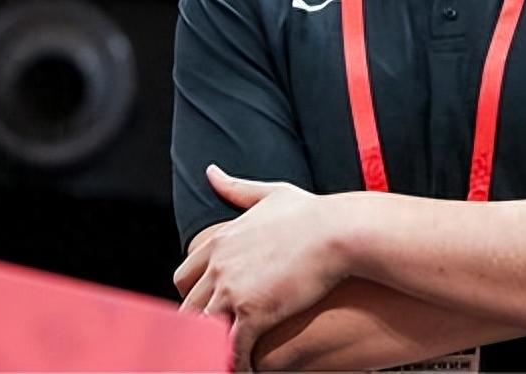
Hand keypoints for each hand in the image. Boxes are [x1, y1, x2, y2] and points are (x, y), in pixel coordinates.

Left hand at [173, 165, 347, 371]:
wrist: (341, 230)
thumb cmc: (313, 212)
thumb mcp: (271, 194)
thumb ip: (237, 188)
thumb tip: (210, 171)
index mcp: (221, 242)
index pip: (184, 276)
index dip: (193, 295)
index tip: (205, 307)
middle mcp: (219, 267)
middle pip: (188, 307)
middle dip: (196, 325)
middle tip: (206, 340)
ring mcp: (234, 291)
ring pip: (202, 331)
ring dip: (207, 347)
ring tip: (216, 360)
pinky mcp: (255, 313)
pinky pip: (232, 349)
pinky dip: (234, 364)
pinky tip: (245, 371)